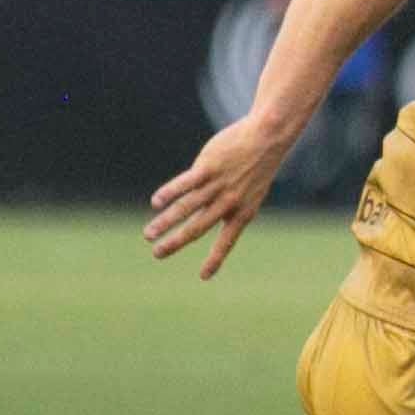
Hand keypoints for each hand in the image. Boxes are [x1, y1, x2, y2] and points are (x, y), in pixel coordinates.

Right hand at [145, 116, 296, 278]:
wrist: (266, 138)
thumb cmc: (257, 165)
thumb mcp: (251, 192)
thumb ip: (228, 205)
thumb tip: (202, 214)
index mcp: (242, 212)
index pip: (227, 241)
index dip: (215, 259)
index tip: (204, 276)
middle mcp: (228, 202)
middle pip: (197, 228)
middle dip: (176, 243)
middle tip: (157, 254)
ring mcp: (217, 185)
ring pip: (187, 208)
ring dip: (165, 222)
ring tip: (148, 234)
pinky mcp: (207, 168)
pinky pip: (184, 183)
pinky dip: (169, 193)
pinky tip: (156, 203)